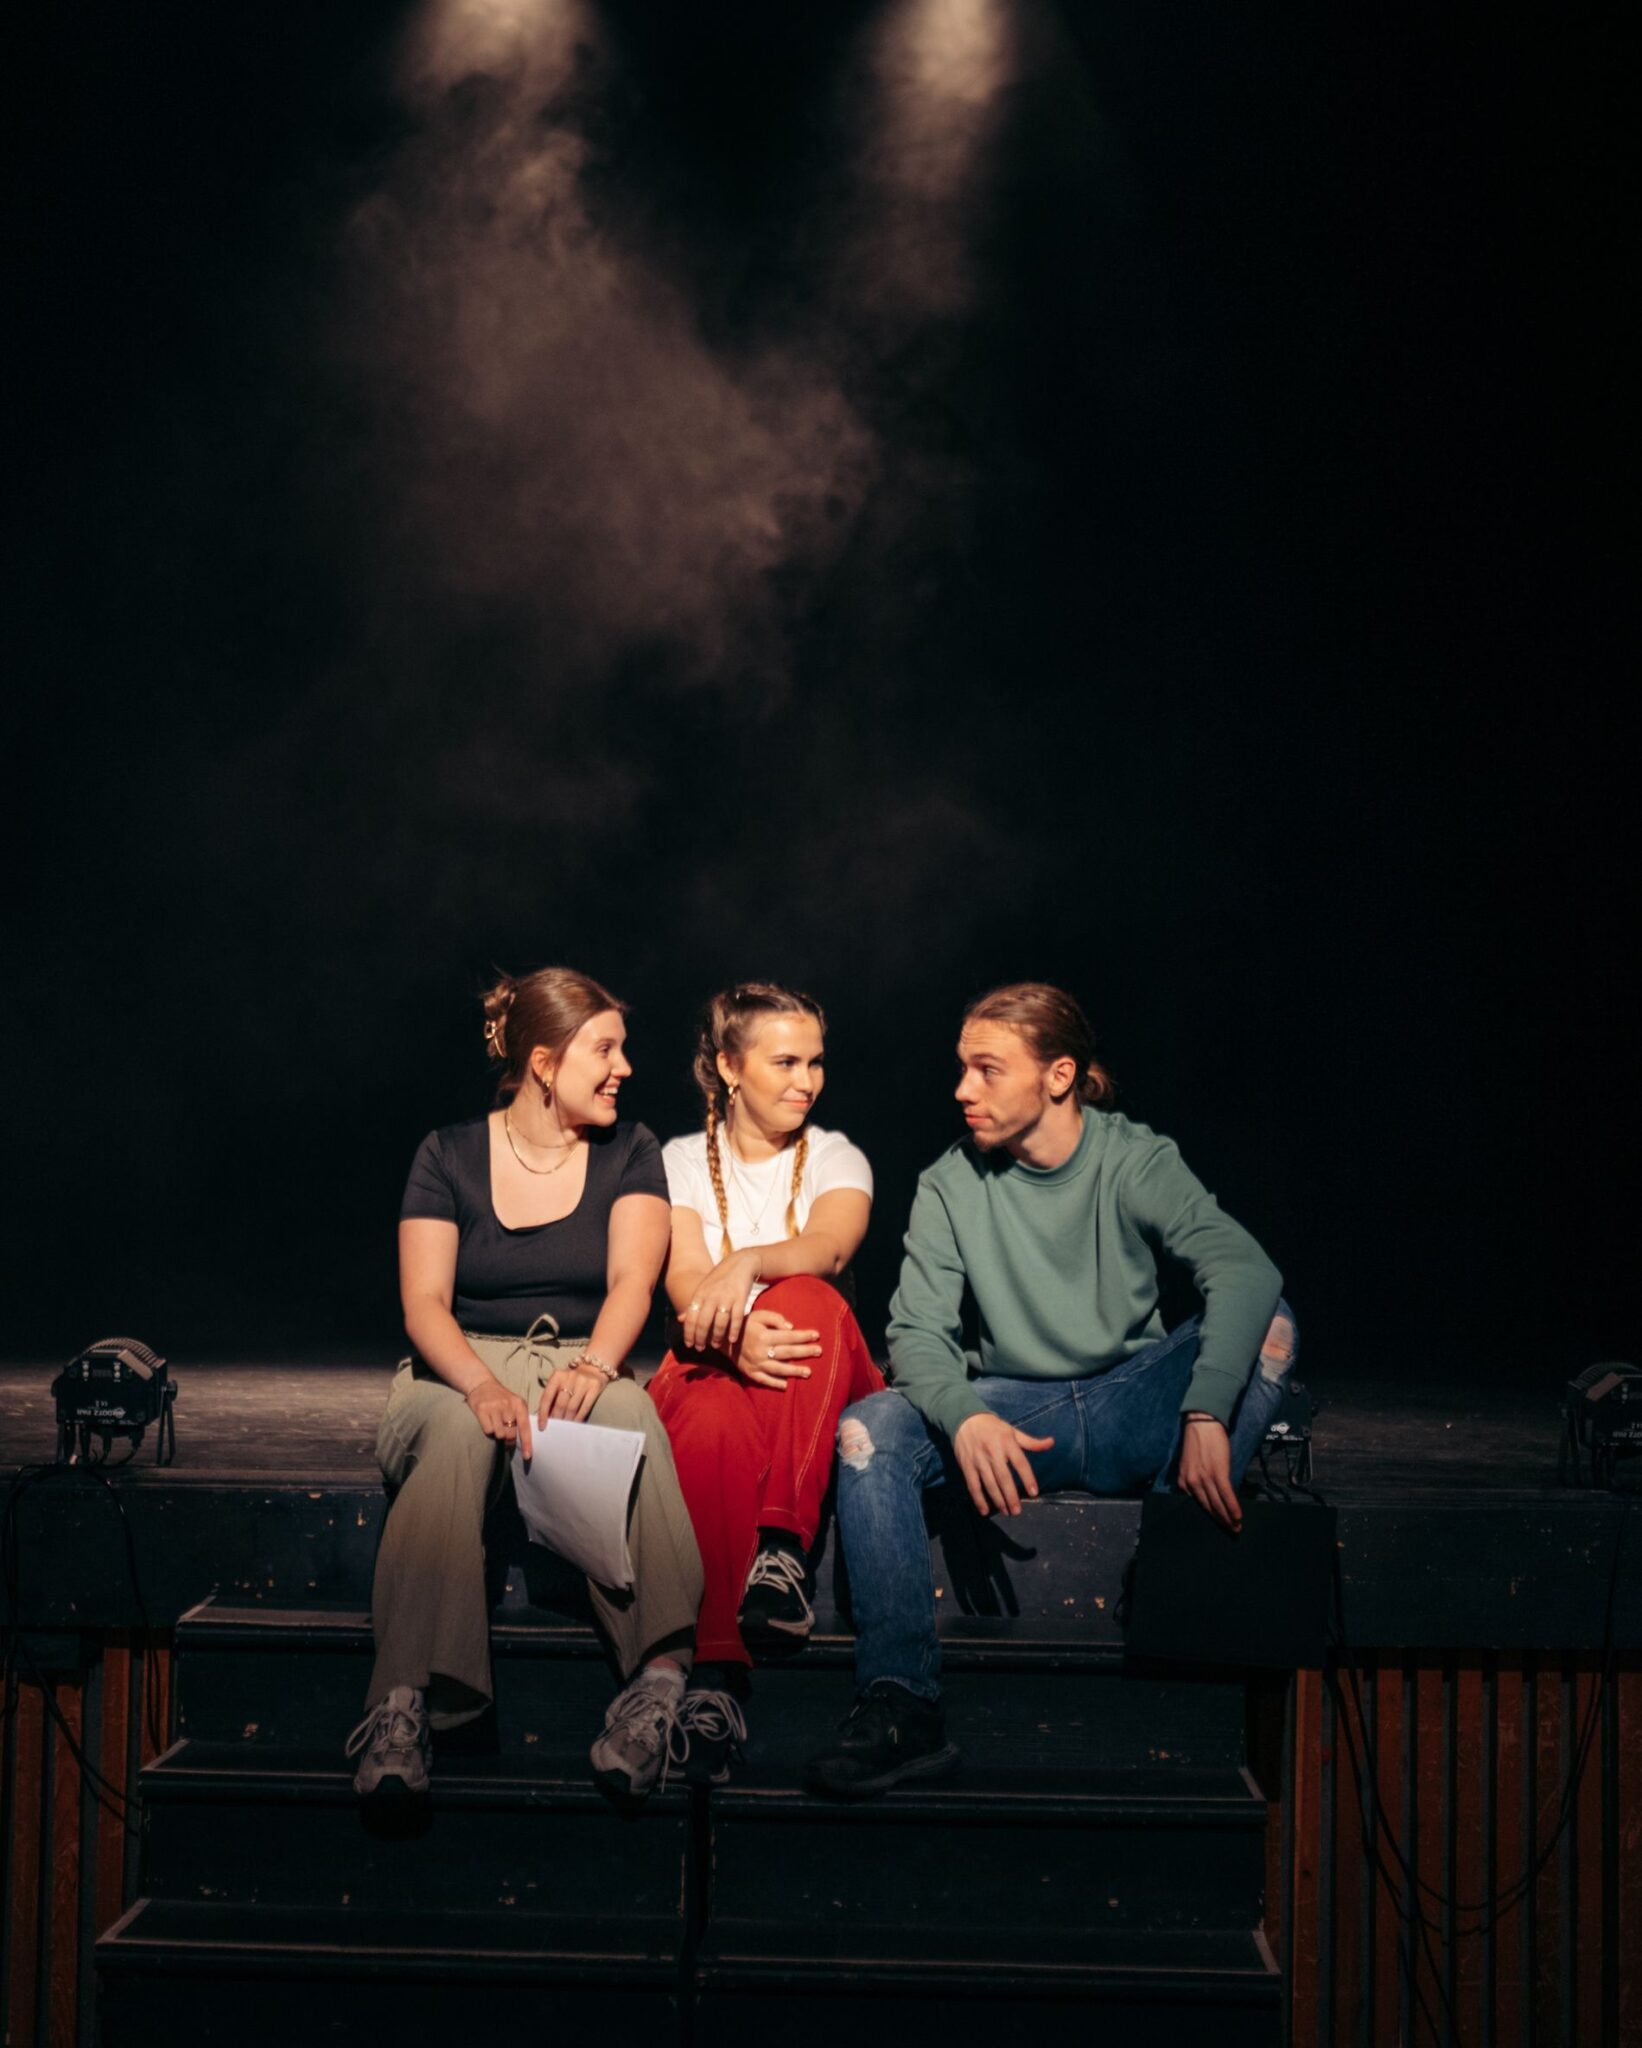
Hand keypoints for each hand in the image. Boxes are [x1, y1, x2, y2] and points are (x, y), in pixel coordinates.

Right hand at [465, 1375, 532, 1446]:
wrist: (482, 1384)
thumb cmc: (501, 1398)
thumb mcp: (515, 1404)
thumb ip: (520, 1419)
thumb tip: (523, 1442)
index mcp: (519, 1405)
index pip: (525, 1427)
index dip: (527, 1443)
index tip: (527, 1456)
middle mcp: (508, 1405)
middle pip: (511, 1434)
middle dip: (509, 1441)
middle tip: (506, 1439)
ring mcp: (494, 1407)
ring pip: (499, 1434)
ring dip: (498, 1434)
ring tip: (496, 1424)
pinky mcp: (481, 1409)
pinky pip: (487, 1430)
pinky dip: (488, 1430)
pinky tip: (487, 1420)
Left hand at [536, 1365, 606, 1427]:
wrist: (594, 1368)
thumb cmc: (572, 1380)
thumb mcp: (560, 1383)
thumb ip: (552, 1397)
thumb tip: (545, 1417)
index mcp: (557, 1376)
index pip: (547, 1397)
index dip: (543, 1413)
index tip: (542, 1427)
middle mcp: (570, 1377)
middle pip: (560, 1404)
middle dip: (557, 1419)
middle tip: (556, 1428)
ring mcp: (583, 1382)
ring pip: (572, 1407)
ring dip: (567, 1420)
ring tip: (565, 1427)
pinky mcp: (595, 1387)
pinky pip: (585, 1407)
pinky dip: (579, 1418)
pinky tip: (576, 1423)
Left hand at [681, 1251, 764, 1351]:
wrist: (740, 1263)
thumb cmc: (720, 1279)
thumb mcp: (703, 1289)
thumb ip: (694, 1304)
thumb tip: (680, 1320)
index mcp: (700, 1294)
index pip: (690, 1317)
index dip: (688, 1333)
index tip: (689, 1344)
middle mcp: (711, 1296)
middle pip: (703, 1322)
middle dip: (700, 1338)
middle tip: (700, 1348)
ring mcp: (726, 1298)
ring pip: (719, 1323)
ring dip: (716, 1337)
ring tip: (715, 1345)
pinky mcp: (741, 1299)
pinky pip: (736, 1319)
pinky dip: (733, 1331)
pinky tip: (731, 1339)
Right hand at [731, 1307, 820, 1391]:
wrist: (723, 1337)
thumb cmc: (746, 1324)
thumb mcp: (759, 1315)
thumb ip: (775, 1319)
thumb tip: (791, 1327)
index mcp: (764, 1336)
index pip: (788, 1336)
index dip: (803, 1336)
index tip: (816, 1335)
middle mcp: (761, 1351)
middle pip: (787, 1352)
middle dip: (804, 1352)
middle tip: (819, 1351)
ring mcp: (755, 1364)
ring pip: (778, 1369)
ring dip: (794, 1371)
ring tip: (808, 1372)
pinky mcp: (750, 1372)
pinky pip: (764, 1380)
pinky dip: (775, 1383)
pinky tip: (786, 1386)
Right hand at [954, 1411, 1053, 1516]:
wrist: (965, 1419)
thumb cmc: (993, 1427)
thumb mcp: (1012, 1431)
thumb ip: (1031, 1442)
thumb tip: (1051, 1442)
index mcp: (1006, 1442)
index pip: (1020, 1462)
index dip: (1027, 1478)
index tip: (1034, 1492)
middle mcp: (993, 1451)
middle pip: (1004, 1477)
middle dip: (1011, 1496)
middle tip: (1017, 1511)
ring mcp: (979, 1459)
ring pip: (989, 1483)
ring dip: (998, 1500)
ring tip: (1006, 1512)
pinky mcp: (967, 1465)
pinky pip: (973, 1485)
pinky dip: (978, 1499)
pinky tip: (984, 1510)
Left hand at [1178, 1414, 1240, 1531]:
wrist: (1202, 1422)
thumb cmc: (1200, 1441)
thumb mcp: (1191, 1463)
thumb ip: (1195, 1478)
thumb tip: (1208, 1493)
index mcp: (1183, 1481)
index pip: (1198, 1505)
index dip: (1211, 1516)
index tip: (1220, 1525)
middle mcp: (1191, 1482)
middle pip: (1208, 1508)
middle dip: (1221, 1521)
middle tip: (1231, 1531)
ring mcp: (1204, 1478)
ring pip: (1217, 1504)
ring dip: (1228, 1518)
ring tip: (1237, 1527)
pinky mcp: (1217, 1472)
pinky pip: (1226, 1494)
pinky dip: (1232, 1507)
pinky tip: (1238, 1516)